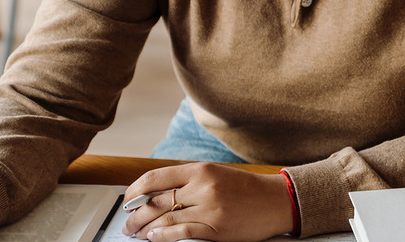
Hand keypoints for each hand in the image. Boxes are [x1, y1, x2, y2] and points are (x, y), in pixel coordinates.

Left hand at [120, 163, 291, 241]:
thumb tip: (155, 194)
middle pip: (156, 201)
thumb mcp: (215, 175)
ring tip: (137, 233)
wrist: (276, 201)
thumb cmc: (246, 189)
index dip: (134, 191)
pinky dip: (163, 236)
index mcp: (200, 169)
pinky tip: (154, 237)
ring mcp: (209, 208)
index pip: (155, 178)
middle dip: (136, 215)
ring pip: (164, 218)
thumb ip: (187, 182)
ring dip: (145, 228)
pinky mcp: (216, 228)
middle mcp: (202, 186)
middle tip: (128, 223)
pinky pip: (181, 232)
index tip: (127, 201)